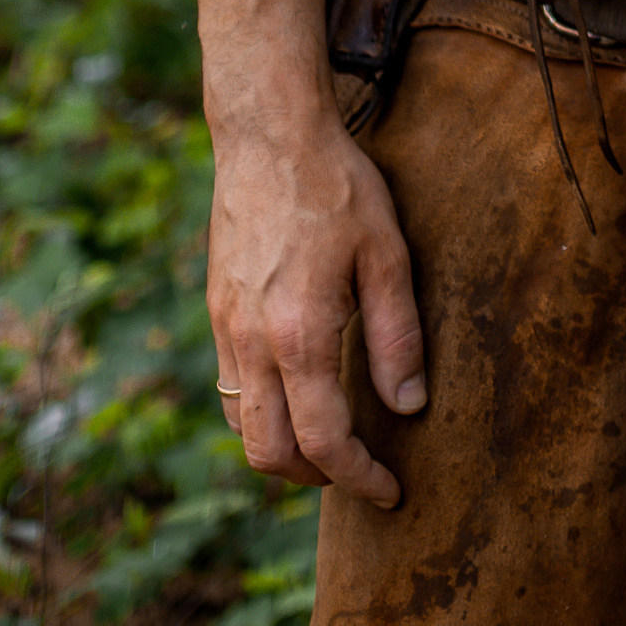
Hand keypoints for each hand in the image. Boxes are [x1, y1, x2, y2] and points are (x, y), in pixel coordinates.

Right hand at [206, 108, 424, 506]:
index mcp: (299, 335)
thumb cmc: (337, 187)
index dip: (359, 477)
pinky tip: (298, 392)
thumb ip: (397, 334)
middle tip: (359, 470)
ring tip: (330, 439)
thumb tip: (408, 406)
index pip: (324, 440)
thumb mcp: (386, 253)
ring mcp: (226, 329)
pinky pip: (231, 391)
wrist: (269, 135)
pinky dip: (262, 414)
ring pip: (243, 429)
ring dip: (283, 450)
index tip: (390, 490)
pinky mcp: (217, 312)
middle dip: (316, 477)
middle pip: (270, 454)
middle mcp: (253, 344)